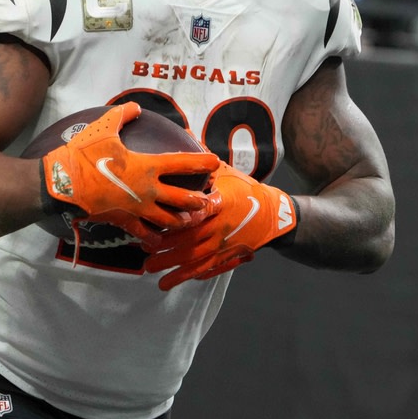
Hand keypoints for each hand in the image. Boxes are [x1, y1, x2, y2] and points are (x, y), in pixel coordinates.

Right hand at [40, 102, 220, 247]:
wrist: (62, 184)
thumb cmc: (84, 155)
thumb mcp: (103, 129)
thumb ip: (122, 115)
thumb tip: (135, 107)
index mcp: (147, 166)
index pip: (182, 164)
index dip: (202, 163)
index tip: (215, 162)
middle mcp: (148, 190)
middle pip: (184, 199)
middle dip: (200, 200)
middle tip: (209, 199)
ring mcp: (138, 209)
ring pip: (170, 220)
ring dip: (183, 221)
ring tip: (191, 220)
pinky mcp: (125, 221)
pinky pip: (144, 233)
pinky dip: (154, 237)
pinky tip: (159, 239)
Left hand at [144, 163, 297, 290]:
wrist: (273, 214)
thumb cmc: (246, 191)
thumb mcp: (226, 173)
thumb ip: (203, 166)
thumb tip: (184, 138)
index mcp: (221, 203)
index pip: (201, 209)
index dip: (182, 215)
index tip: (160, 219)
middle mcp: (221, 226)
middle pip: (191, 239)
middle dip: (166, 247)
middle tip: (144, 250)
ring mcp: (223, 244)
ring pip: (195, 259)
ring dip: (172, 266)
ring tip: (152, 270)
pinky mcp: (226, 256)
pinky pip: (206, 269)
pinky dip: (189, 275)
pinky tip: (173, 280)